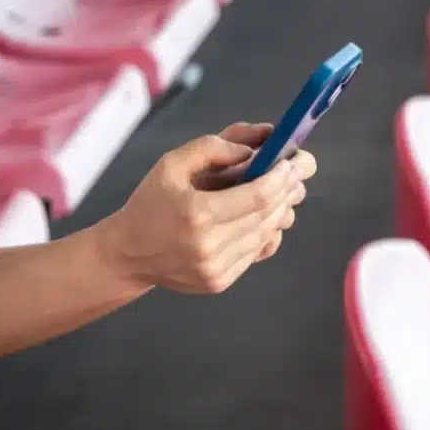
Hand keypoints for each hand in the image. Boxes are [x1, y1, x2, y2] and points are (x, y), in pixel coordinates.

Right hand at [96, 123, 315, 293]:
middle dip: (287, 190)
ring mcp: (215, 268)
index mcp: (196, 214)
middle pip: (266, 215)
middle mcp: (208, 245)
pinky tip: (270, 216)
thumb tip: (252, 150)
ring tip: (289, 191)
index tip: (291, 163)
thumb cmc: (150, 203)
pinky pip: (256, 253)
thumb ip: (211, 148)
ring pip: (266, 235)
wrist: (129, 253)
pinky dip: (268, 232)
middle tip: (299, 172)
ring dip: (282, 210)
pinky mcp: (219, 282)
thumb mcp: (171, 164)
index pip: (257, 197)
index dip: (280, 179)